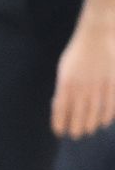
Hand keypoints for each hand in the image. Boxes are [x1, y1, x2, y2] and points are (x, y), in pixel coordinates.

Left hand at [52, 19, 114, 138]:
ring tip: (89, 130)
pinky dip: (107, 116)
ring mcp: (98, 85)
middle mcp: (81, 86)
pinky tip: (104, 122)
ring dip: (91, 125)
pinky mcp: (113, 83)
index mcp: (65, 82)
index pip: (60, 109)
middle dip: (76, 128)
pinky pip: (110, 105)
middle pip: (78, 115)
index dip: (59, 123)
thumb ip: (63, 88)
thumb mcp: (64, 70)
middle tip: (77, 135)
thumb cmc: (78, 54)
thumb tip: (62, 108)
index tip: (60, 132)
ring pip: (94, 113)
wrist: (97, 35)